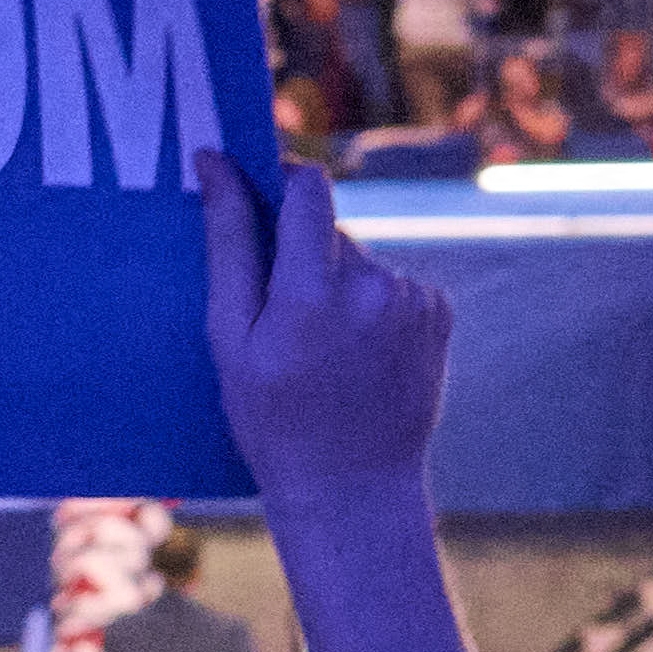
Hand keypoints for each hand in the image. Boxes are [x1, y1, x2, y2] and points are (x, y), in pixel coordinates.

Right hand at [198, 152, 444, 502]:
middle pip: (329, 228)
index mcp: (313, 291)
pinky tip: (358, 356)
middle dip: (301, 255)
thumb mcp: (232, 338)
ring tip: (323, 351)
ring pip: (360, 259)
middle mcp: (372, 285)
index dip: (281, 183)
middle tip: (282, 320)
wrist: (353, 488)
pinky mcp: (438, 310)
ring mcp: (412, 298)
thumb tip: (214, 163)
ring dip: (337, 285)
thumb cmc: (274, 420)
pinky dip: (372, 307)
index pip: (307, 187)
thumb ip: (228, 242)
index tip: (260, 202)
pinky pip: (393, 284)